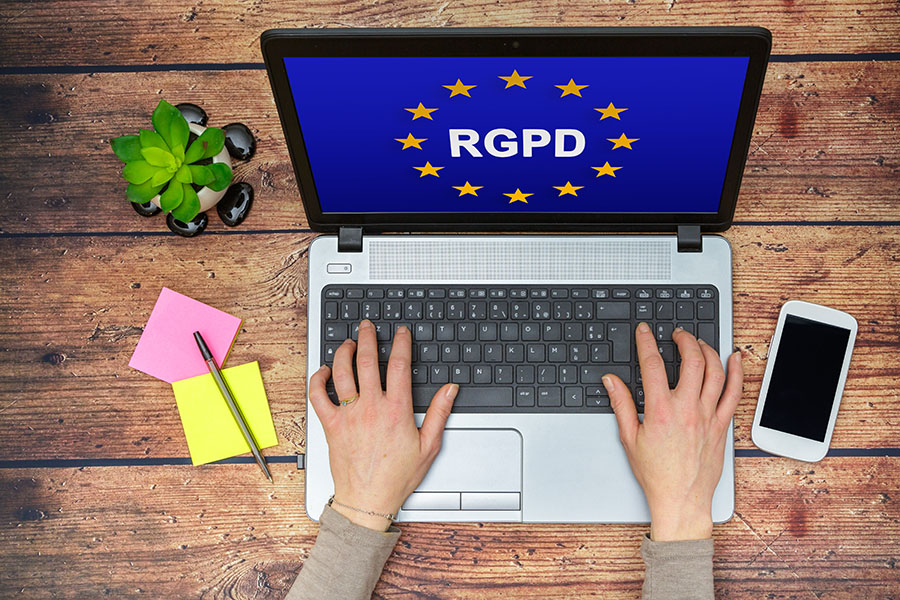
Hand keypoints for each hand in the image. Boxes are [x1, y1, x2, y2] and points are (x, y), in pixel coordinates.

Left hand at [308, 319, 458, 530]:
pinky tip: (324, 370)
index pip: (399, 365)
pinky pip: (318, 396)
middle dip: (368, 337)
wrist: (367, 500)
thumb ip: (440, 414)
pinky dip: (318, 379)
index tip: (401, 332)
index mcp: (396, 410)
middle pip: (367, 360)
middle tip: (368, 326)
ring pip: (342, 372)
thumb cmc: (397, 477)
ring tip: (348, 342)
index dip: (401, 343)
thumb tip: (450, 389)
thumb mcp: (429, 445)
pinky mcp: (331, 425)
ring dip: (344, 351)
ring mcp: (348, 415)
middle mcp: (370, 408)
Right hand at [604, 323, 742, 540]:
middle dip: (684, 340)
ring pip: (715, 372)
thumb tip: (611, 382)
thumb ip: (621, 405)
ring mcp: (708, 416)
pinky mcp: (721, 426)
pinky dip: (736, 372)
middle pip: (691, 360)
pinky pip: (734, 393)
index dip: (646, 342)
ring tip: (699, 343)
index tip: (644, 332)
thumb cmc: (656, 474)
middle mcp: (687, 409)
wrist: (681, 499)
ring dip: (707, 351)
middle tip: (676, 334)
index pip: (652, 364)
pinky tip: (734, 359)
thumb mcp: (629, 438)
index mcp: (660, 410)